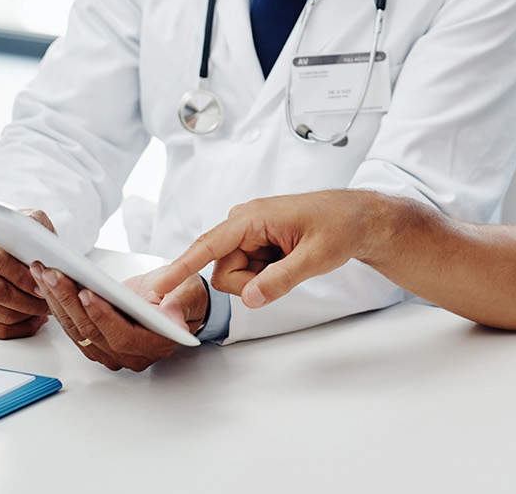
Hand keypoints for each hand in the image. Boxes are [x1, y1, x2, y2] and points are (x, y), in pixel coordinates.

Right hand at [0, 209, 54, 338]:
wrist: (8, 243)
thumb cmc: (23, 237)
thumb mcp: (34, 223)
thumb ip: (40, 233)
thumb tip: (48, 254)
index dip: (24, 278)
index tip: (44, 286)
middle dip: (26, 301)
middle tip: (48, 303)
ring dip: (24, 315)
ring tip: (44, 310)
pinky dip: (13, 329)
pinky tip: (31, 322)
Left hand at [31, 266, 209, 371]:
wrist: (174, 298)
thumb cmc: (182, 294)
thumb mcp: (187, 292)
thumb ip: (179, 306)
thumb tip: (172, 319)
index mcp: (155, 345)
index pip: (122, 336)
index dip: (102, 317)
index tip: (86, 292)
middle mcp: (130, 355)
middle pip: (92, 333)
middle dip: (70, 301)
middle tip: (53, 274)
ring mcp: (111, 352)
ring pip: (77, 330)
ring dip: (57, 301)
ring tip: (44, 273)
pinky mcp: (97, 342)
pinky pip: (73, 327)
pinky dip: (58, 305)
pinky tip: (47, 284)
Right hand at [151, 190, 382, 309]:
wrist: (357, 219)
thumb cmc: (339, 227)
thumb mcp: (315, 257)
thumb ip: (280, 279)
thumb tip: (249, 298)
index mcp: (253, 217)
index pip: (208, 246)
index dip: (182, 267)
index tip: (159, 287)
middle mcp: (244, 223)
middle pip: (223, 271)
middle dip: (250, 282)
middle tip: (287, 269)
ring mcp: (249, 234)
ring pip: (235, 275)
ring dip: (260, 279)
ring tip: (291, 261)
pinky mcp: (255, 243)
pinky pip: (247, 272)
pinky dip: (265, 275)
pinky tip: (288, 261)